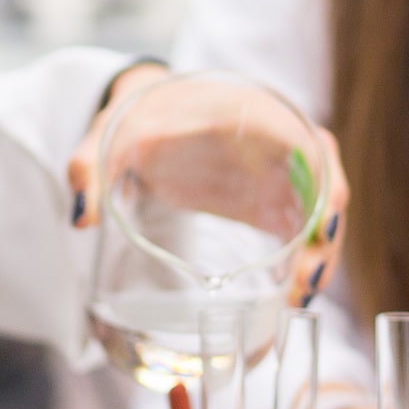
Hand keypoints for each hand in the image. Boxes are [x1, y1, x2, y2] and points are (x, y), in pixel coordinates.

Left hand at [66, 65, 349, 308]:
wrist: (152, 110)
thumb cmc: (138, 116)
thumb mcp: (110, 134)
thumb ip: (89, 167)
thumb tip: (82, 217)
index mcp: (248, 112)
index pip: (304, 141)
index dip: (323, 183)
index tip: (319, 228)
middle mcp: (276, 138)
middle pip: (326, 180)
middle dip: (326, 232)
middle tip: (306, 283)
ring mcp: (279, 169)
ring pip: (322, 207)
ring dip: (321, 252)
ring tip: (299, 297)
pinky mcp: (272, 196)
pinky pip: (304, 224)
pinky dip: (305, 257)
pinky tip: (292, 293)